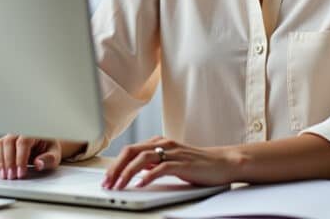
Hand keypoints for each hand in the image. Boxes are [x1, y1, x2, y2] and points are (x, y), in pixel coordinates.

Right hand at [0, 135, 60, 179]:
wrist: (45, 145)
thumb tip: (38, 163)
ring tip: (3, 176)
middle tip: (11, 177)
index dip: (20, 158)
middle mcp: (18, 133)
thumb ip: (48, 159)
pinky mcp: (2, 143)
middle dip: (8, 162)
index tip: (20, 173)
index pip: (23, 142)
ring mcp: (9, 137)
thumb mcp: (54, 154)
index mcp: (32, 132)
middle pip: (8, 143)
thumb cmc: (49, 148)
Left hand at [103, 136, 236, 189]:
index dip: (115, 164)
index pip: (130, 150)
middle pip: (131, 152)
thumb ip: (154, 163)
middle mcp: (164, 144)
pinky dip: (147, 177)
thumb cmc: (197, 164)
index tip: (107, 178)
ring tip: (119, 186)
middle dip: (116, 168)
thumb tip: (134, 171)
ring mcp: (173, 152)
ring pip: (142, 159)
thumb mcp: (171, 161)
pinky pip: (160, 168)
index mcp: (159, 142)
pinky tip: (140, 185)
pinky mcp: (182, 163)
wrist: (222, 163)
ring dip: (127, 173)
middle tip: (107, 183)